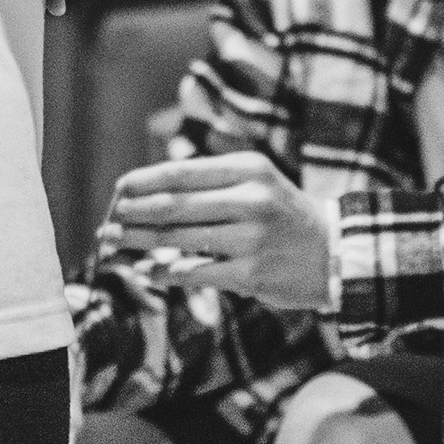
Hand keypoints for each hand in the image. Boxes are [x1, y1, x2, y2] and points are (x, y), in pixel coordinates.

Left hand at [103, 150, 332, 311]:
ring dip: (140, 241)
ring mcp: (252, 238)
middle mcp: (251, 199)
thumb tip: (148, 190)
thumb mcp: (258, 181)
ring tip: (115, 242)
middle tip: (108, 220)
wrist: (335, 253)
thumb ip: (212, 181)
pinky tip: (146, 270)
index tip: (119, 189)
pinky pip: (195, 274)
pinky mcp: (251, 275)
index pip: (184, 172)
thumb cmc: (283, 215)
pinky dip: (165, 272)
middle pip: (175, 205)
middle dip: (135, 213)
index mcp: (250, 169)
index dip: (145, 181)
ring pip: (179, 240)